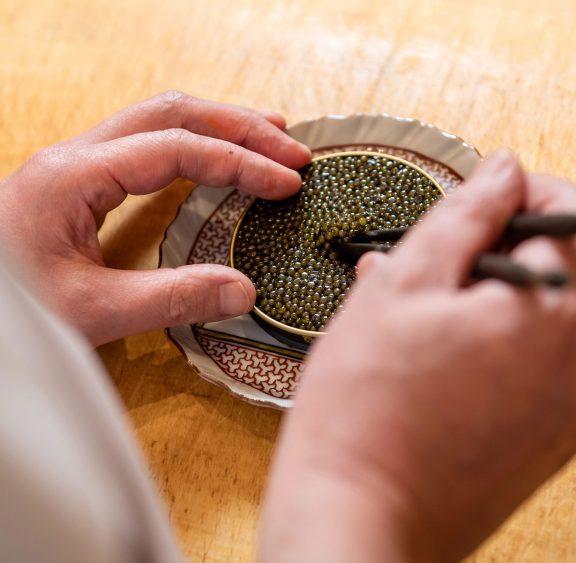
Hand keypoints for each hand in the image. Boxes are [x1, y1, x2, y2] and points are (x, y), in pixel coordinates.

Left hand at [0, 91, 310, 345]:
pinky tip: (218, 159)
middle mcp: (75, 156)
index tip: (287, 183)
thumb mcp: (91, 312)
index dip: (240, 162)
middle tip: (292, 150)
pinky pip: (146, 141)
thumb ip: (172, 299)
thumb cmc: (12, 308)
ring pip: (158, 119)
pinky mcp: (78, 180)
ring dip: (219, 125)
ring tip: (269, 138)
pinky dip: (195, 142)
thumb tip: (245, 291)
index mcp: (74, 176)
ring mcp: (75, 164)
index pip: (177, 148)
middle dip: (239, 126)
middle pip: (171, 113)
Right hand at [260, 150, 575, 561]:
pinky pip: (561, 361)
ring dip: (522, 286)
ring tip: (447, 304)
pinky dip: (523, 335)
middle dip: (526, 239)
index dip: (529, 190)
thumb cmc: (366, 409)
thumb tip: (507, 168)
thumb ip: (467, 213)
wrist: (360, 519)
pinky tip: (458, 346)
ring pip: (573, 311)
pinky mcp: (563, 437)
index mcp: (560, 314)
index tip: (483, 201)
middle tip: (458, 253)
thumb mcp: (405, 283)